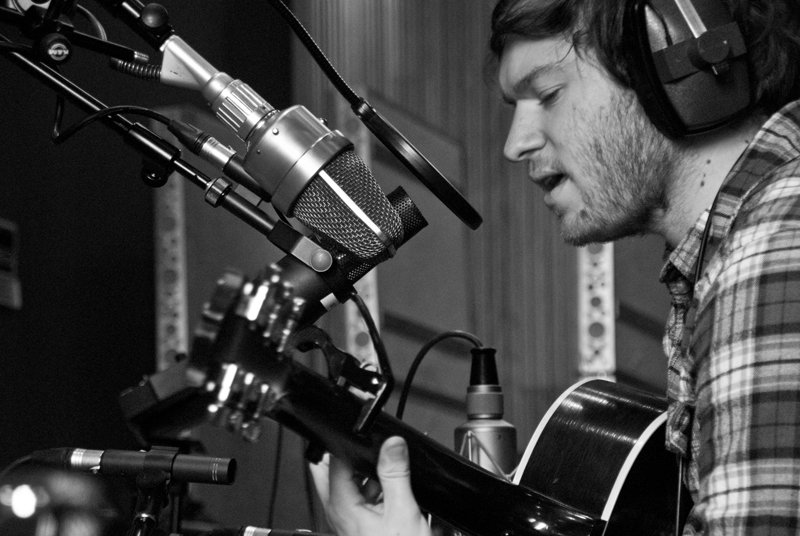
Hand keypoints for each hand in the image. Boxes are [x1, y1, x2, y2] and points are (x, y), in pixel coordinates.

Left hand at [310, 436, 431, 535]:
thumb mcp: (402, 511)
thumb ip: (395, 474)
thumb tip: (392, 443)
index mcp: (341, 505)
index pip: (332, 461)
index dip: (347, 440)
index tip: (365, 430)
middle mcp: (340, 512)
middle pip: (337, 471)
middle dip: (356, 456)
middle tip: (375, 446)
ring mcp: (351, 519)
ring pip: (354, 483)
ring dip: (370, 471)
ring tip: (393, 466)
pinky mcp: (364, 525)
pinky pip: (367, 497)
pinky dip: (380, 488)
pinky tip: (398, 487)